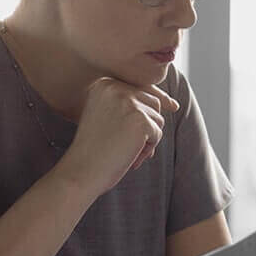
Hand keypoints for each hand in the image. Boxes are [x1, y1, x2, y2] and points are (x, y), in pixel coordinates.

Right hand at [55, 77, 178, 194]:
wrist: (81, 171)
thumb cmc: (94, 149)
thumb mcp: (109, 117)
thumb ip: (133, 105)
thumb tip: (174, 104)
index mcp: (105, 84)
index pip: (141, 92)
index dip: (142, 114)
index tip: (145, 121)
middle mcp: (116, 87)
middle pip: (153, 103)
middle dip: (145, 127)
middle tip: (123, 144)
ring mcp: (129, 102)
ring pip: (158, 119)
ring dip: (146, 139)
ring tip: (124, 150)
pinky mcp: (140, 120)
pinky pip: (157, 134)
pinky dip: (147, 149)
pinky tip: (129, 156)